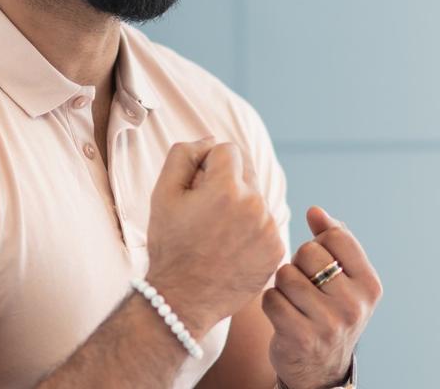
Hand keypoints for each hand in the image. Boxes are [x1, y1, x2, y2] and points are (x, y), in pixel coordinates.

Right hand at [145, 139, 285, 333]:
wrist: (182, 299)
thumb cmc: (169, 245)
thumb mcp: (163, 193)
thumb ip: (185, 154)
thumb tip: (210, 140)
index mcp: (227, 187)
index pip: (227, 150)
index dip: (206, 165)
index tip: (195, 189)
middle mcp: (255, 205)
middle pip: (246, 171)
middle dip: (225, 182)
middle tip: (204, 212)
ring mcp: (269, 229)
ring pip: (256, 199)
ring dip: (239, 206)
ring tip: (215, 234)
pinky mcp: (277, 249)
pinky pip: (266, 224)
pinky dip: (251, 230)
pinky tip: (229, 248)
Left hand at [263, 207, 381, 388]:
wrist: (321, 370)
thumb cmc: (330, 312)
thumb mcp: (344, 279)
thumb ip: (334, 241)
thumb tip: (315, 211)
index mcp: (370, 285)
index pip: (336, 237)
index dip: (319, 243)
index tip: (319, 262)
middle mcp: (354, 305)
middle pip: (309, 252)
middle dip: (299, 263)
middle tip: (304, 284)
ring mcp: (328, 323)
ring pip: (286, 274)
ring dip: (282, 284)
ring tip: (292, 299)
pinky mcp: (300, 337)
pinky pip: (271, 298)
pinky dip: (271, 303)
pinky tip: (282, 314)